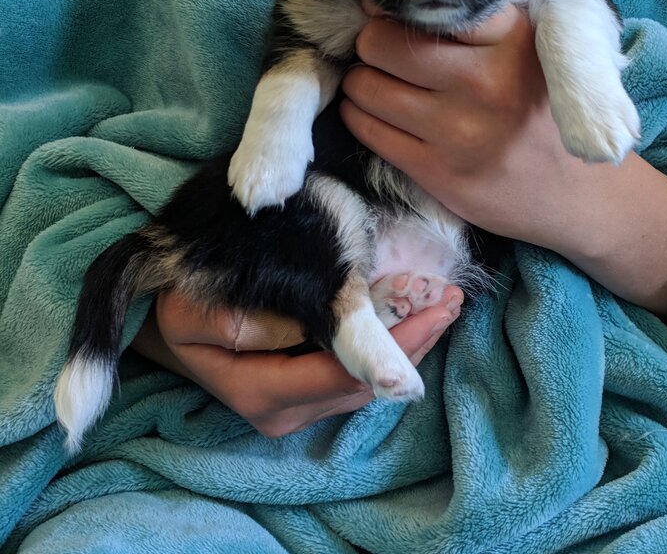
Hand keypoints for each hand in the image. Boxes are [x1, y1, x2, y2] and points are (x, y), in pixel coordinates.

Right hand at [131, 285, 462, 437]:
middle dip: (414, 344)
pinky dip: (389, 346)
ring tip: (443, 302)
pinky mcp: (307, 391)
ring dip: (408, 345)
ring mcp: (299, 406)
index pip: (344, 375)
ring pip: (368, 382)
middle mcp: (287, 412)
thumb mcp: (200, 312)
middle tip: (451, 299)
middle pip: (366, 385)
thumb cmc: (182, 310)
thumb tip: (318, 328)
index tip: (434, 308)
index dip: (394, 348)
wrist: (169, 324)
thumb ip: (252, 325)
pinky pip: (358, 373)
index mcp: (262, 394)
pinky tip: (413, 315)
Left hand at [340, 3, 574, 245]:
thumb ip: (483, 21)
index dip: (394, 6)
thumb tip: (393, 0)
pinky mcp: (438, 172)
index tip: (385, 9)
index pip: (429, 6)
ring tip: (373, 80)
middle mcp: (484, 84)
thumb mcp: (536, 49)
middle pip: (383, 44)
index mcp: (513, 41)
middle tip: (379, 49)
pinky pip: (370, 132)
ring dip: (362, 80)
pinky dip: (359, 115)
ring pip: (368, 88)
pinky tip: (371, 111)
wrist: (577, 194)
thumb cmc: (546, 111)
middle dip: (371, 43)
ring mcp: (459, 132)